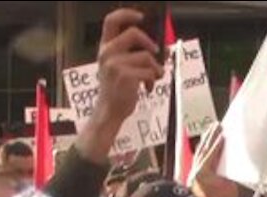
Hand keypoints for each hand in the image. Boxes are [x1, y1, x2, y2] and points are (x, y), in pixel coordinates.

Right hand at [91, 9, 164, 130]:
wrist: (109, 112)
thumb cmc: (117, 90)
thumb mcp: (119, 67)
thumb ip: (134, 54)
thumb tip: (161, 48)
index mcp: (105, 48)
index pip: (111, 20)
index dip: (127, 14)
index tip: (141, 17)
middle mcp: (107, 53)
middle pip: (134, 33)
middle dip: (150, 43)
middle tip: (157, 53)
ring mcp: (115, 64)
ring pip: (147, 56)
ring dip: (155, 69)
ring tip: (151, 79)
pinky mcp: (126, 76)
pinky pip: (149, 71)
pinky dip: (153, 80)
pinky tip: (147, 88)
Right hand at [191, 125, 237, 196]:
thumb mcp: (222, 188)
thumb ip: (222, 176)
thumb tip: (231, 166)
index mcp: (197, 180)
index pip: (201, 159)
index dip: (205, 146)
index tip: (210, 135)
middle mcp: (194, 176)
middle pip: (201, 152)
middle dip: (208, 138)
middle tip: (214, 126)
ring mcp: (197, 174)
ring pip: (204, 151)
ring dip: (212, 138)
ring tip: (218, 127)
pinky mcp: (202, 174)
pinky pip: (210, 156)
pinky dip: (216, 146)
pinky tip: (221, 137)